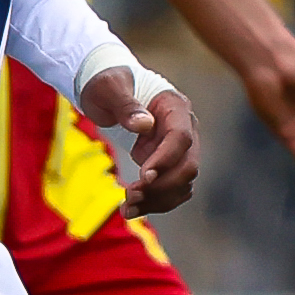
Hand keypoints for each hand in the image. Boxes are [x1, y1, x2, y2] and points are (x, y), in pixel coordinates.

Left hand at [79, 70, 199, 216]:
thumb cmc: (107, 84)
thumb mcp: (109, 88)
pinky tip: (130, 210)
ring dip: (157, 200)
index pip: (181, 137)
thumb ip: (126, 105)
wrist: (107, 92)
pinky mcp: (168, 164)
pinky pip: (170, 190)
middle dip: (162, 186)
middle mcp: (184, 129)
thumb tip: (144, 125)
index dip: (166, 159)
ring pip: (181, 184)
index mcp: (174, 106)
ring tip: (127, 209)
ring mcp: (178, 149)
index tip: (144, 176)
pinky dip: (153, 203)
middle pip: (187, 165)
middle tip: (131, 195)